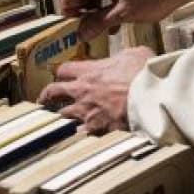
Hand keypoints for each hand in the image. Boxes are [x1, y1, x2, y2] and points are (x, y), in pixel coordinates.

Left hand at [37, 48, 154, 133]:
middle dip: (47, 95)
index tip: (62, 76)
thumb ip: (123, 56)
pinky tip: (74, 139)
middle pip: (53, 91)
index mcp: (90, 70)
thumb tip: (127, 58)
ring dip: (61, 117)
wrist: (149, 96)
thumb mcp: (135, 54)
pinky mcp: (94, 128)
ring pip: (62, 115)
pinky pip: (77, 134)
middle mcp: (82, 90)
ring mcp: (86, 110)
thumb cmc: (143, 74)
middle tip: (44, 99)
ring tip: (58, 121)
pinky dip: (75, 136)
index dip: (62, 73)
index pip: (64, 69)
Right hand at [60, 0, 193, 41]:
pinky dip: (108, 6)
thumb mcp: (126, 13)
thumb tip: (81, 34)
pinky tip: (113, 23)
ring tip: (98, 28)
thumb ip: (100, 22)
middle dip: (81, 9)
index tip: (70, 23)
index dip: (68, 6)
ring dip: (95, 9)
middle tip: (83, 28)